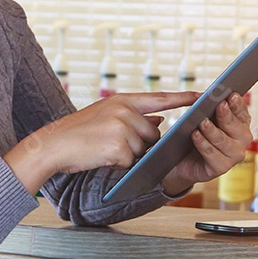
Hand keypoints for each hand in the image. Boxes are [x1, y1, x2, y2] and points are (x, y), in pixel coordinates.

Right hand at [4, 91, 200, 193]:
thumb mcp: (107, 117)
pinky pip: (131, 161)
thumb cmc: (80, 134)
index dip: (183, 97)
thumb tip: (160, 122)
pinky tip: (102, 157)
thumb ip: (133, 118)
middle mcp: (125, 110)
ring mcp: (122, 128)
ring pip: (143, 149)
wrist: (53, 145)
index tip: (204, 94)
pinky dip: (119, 164)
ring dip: (128, 155)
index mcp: (123, 100)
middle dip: (140, 144)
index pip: (160, 98)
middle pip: (153, 134)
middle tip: (112, 142)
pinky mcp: (119, 147)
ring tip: (103, 148)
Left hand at [161, 92, 250, 195]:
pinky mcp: (221, 168)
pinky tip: (195, 135)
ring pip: (223, 141)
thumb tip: (207, 96)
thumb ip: (208, 107)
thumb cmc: (196, 133)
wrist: (182, 159)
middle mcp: (242, 140)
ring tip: (202, 121)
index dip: (238, 104)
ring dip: (212, 131)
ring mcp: (234, 156)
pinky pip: (212, 155)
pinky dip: (203, 144)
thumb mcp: (203, 117)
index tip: (231, 94)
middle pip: (236, 127)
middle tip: (219, 105)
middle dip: (226, 115)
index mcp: (241, 124)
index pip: (242, 112)